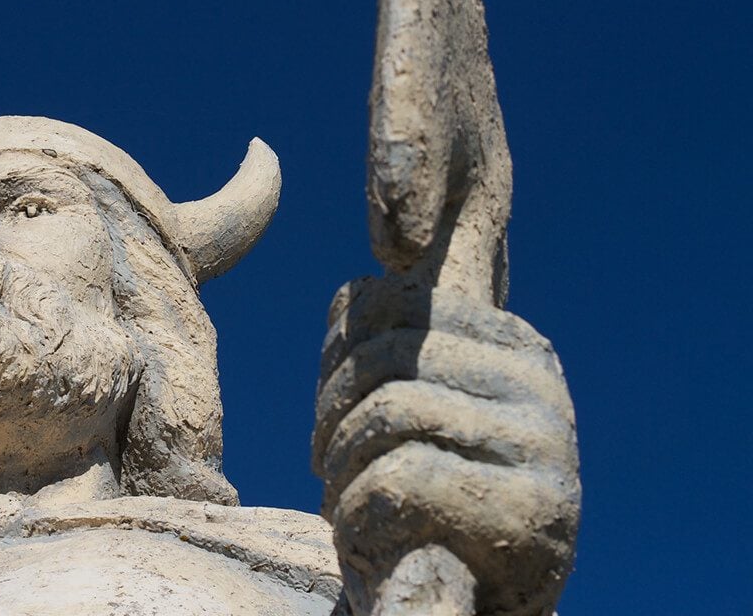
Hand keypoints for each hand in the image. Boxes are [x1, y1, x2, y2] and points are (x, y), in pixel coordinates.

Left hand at [313, 277, 579, 615]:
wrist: (472, 611)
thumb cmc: (430, 504)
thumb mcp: (415, 411)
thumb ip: (396, 346)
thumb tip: (354, 290)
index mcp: (514, 347)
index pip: (387, 304)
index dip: (335, 361)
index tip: (332, 414)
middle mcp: (541, 386)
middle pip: (383, 357)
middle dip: (333, 418)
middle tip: (328, 467)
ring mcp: (545, 446)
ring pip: (388, 413)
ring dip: (342, 469)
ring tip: (349, 504)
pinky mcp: (530, 511)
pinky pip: (397, 479)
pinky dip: (360, 514)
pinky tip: (375, 539)